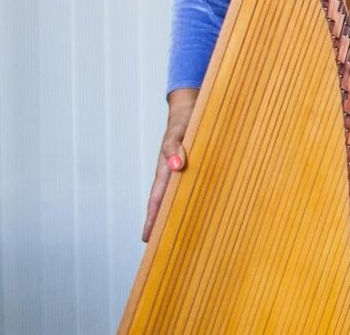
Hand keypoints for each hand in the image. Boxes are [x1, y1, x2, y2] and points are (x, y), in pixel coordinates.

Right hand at [142, 88, 199, 241]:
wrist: (195, 103)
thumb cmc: (186, 118)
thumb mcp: (179, 131)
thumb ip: (174, 147)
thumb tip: (176, 167)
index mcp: (166, 168)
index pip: (157, 198)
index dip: (152, 218)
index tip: (146, 238)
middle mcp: (174, 172)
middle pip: (166, 202)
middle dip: (163, 222)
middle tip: (162, 246)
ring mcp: (185, 169)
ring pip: (180, 195)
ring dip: (180, 212)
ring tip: (181, 234)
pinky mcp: (198, 164)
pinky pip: (194, 185)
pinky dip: (195, 198)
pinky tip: (203, 208)